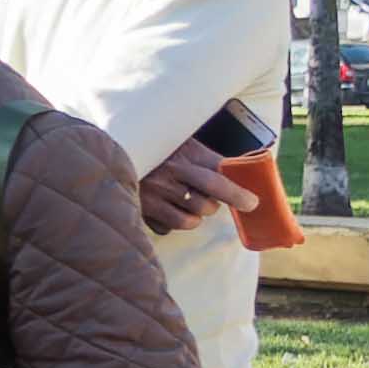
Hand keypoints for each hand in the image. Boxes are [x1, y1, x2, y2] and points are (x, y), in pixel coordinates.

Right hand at [139, 138, 257, 233]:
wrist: (116, 149)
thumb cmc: (155, 147)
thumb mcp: (180, 141)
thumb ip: (205, 156)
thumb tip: (239, 169)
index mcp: (183, 152)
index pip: (220, 173)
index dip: (239, 191)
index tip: (252, 202)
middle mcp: (170, 173)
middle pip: (210, 198)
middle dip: (230, 203)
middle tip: (238, 203)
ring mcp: (155, 193)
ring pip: (194, 216)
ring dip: (199, 213)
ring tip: (192, 201)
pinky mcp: (142, 209)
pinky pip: (172, 226)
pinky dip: (177, 222)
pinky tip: (172, 210)